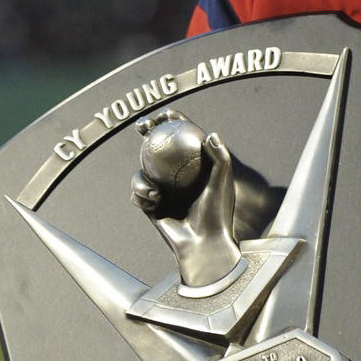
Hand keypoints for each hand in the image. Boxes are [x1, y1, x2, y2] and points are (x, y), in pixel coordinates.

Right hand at [132, 114, 239, 287]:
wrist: (204, 245)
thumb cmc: (218, 215)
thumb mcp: (222, 184)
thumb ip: (220, 159)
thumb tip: (210, 133)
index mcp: (194, 167)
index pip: (182, 137)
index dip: (173, 120)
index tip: (166, 114)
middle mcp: (176, 177)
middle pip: (157, 147)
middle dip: (146, 131)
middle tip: (143, 125)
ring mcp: (162, 191)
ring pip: (141, 173)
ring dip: (142, 177)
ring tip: (154, 190)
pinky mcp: (150, 207)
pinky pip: (138, 195)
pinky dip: (142, 196)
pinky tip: (153, 200)